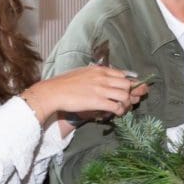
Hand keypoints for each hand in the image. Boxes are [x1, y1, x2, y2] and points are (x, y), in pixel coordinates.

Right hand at [24, 65, 149, 124]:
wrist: (53, 92)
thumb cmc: (64, 83)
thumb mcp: (82, 72)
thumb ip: (95, 74)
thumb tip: (103, 77)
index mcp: (99, 70)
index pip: (123, 74)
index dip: (127, 84)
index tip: (126, 90)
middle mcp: (103, 78)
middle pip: (127, 85)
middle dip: (129, 94)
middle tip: (126, 101)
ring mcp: (101, 90)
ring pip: (125, 96)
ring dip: (126, 104)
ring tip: (122, 108)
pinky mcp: (98, 102)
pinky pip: (117, 106)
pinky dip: (120, 111)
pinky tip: (117, 113)